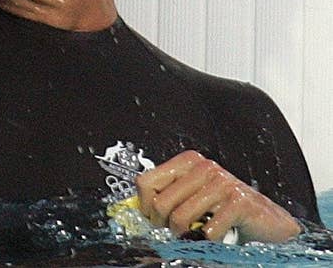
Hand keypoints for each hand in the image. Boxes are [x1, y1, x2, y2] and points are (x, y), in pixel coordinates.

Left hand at [135, 150, 300, 242]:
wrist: (267, 221)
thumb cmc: (227, 209)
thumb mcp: (192, 198)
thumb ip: (167, 198)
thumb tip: (136, 210)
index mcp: (187, 162)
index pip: (146, 181)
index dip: (145, 206)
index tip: (153, 219)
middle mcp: (203, 167)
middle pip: (161, 202)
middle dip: (165, 225)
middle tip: (176, 232)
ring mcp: (222, 182)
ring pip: (180, 217)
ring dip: (186, 235)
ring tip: (195, 235)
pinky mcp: (239, 201)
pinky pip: (208, 229)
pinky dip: (209, 241)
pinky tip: (217, 236)